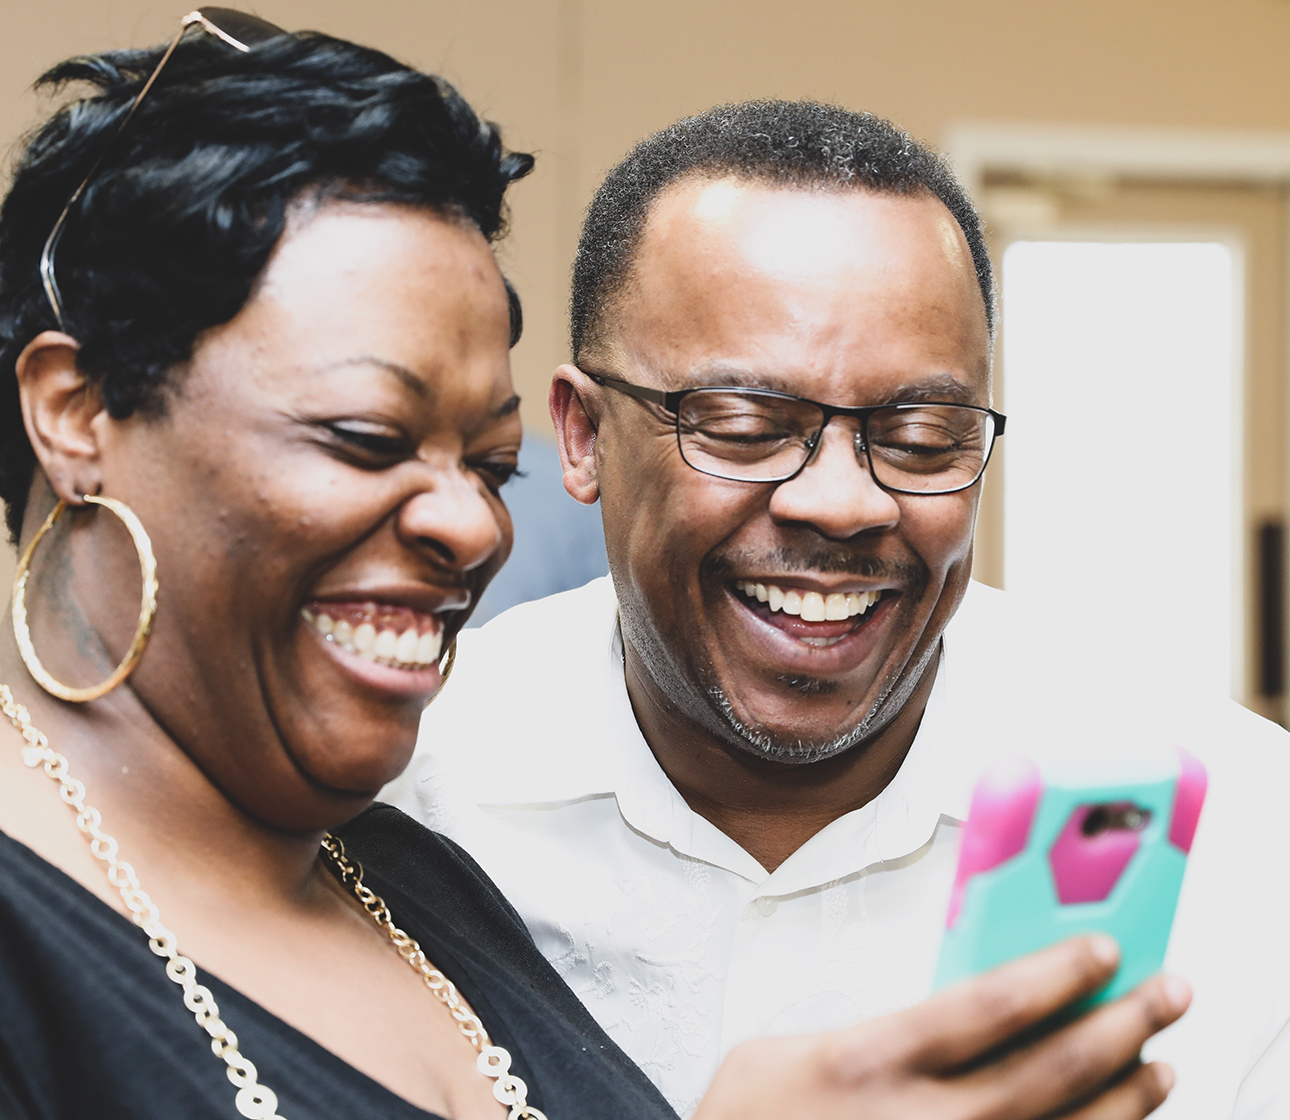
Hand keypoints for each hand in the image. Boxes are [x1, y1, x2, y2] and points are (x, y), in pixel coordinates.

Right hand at [693, 936, 1189, 1119]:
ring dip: (1127, 1098)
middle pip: (1051, 1069)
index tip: (1101, 950)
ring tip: (1161, 1064)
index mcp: (872, 1061)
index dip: (1059, 971)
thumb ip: (864, 1029)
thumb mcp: (781, 1054)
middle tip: (1166, 993)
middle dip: (1122, 1024)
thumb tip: (938, 1014)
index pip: (992, 1004)